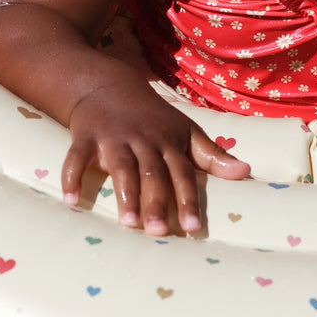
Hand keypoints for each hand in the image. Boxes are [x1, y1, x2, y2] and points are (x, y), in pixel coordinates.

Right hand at [61, 80, 249, 234]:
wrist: (107, 84)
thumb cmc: (151, 116)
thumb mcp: (185, 130)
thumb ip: (212, 155)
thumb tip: (246, 173)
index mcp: (167, 142)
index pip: (182, 173)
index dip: (187, 199)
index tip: (191, 228)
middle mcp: (142, 140)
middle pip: (151, 174)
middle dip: (155, 202)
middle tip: (158, 232)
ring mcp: (112, 137)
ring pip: (120, 167)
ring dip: (124, 194)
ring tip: (128, 223)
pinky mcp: (85, 136)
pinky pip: (77, 158)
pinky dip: (71, 177)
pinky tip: (71, 201)